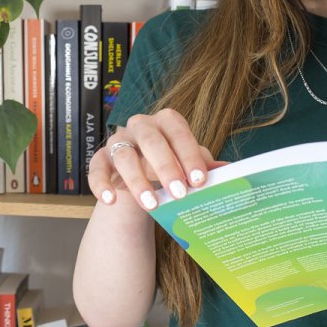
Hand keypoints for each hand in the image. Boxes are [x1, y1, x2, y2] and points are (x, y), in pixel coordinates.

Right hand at [87, 108, 226, 210]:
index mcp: (165, 121)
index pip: (177, 131)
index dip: (188, 154)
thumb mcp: (188, 163)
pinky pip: (96, 168)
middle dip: (165, 166)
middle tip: (179, 193)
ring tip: (152, 205)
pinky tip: (111, 200)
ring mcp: (117, 142)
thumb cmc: (171, 165)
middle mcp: (139, 126)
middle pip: (150, 139)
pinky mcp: (100, 159)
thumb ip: (205, 165)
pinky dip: (101, 184)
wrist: (142, 176)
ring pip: (124, 155)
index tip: (199, 180)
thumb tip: (230, 171)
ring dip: (137, 180)